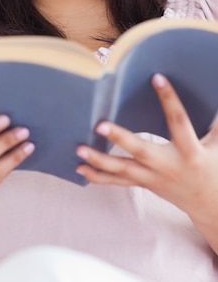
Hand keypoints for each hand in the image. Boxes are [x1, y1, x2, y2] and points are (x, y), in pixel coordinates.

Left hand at [76, 74, 217, 232]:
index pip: (178, 121)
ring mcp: (153, 177)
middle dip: (120, 138)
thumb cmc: (212, 168)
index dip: (169, 99)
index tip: (156, 78)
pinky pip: (118, 182)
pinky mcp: (143, 183)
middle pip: (141, 151)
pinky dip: (98, 177)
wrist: (208, 205)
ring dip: (99, 160)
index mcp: (190, 151)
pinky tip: (80, 168)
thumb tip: (217, 97)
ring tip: (79, 149)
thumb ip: (217, 124)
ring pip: (123, 170)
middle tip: (99, 124)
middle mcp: (168, 166)